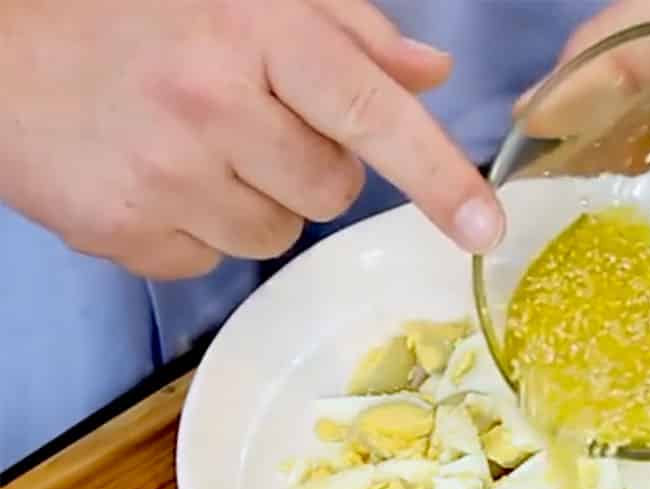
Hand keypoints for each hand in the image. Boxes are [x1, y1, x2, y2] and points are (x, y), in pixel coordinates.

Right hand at [0, 0, 503, 277]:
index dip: (438, 175)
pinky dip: (198, 230)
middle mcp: (214, 104)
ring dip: (254, 200)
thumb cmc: (124, 10)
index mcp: (254, 30)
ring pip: (278, 234)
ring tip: (191, 146)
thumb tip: (429, 75)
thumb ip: (345, 31)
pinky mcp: (132, 234)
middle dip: (307, 164)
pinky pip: (214, 262)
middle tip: (244, 120)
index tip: (485, 224)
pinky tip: (156, 178)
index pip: (373, 113)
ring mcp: (170, 176)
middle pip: (333, 190)